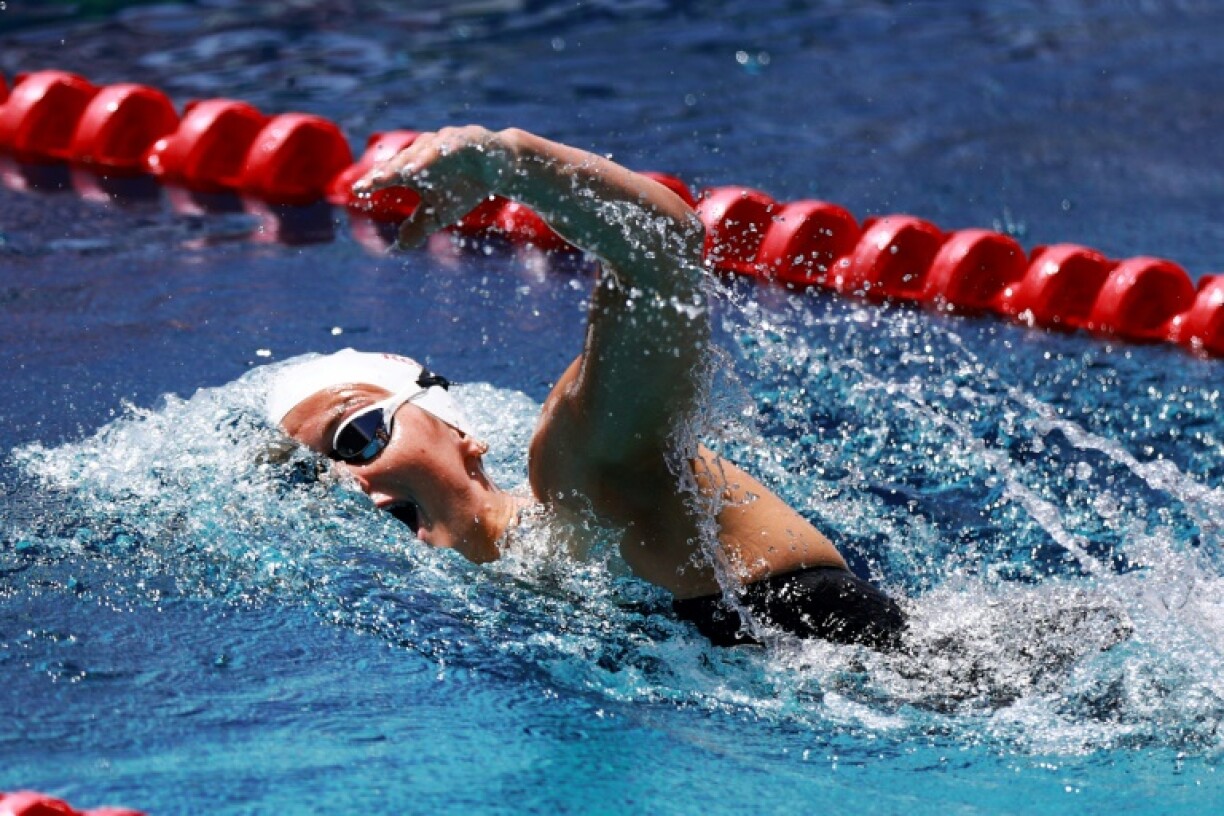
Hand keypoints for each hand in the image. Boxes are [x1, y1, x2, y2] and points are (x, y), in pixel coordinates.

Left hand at [352, 126, 511, 248]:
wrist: (497, 167)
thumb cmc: (462, 187)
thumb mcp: (440, 212)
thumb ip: (418, 225)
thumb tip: (398, 247)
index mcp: (413, 169)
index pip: (389, 175)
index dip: (374, 182)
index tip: (359, 191)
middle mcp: (424, 152)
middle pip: (404, 161)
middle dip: (390, 170)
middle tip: (376, 180)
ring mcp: (446, 142)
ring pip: (428, 150)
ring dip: (419, 159)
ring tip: (409, 170)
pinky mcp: (469, 138)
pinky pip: (458, 142)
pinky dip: (451, 147)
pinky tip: (445, 153)